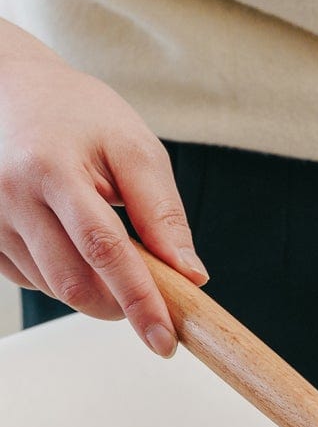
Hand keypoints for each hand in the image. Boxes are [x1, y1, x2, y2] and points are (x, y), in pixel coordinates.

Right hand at [0, 28, 205, 355]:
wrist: (10, 86)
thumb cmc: (79, 114)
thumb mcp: (134, 148)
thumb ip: (162, 213)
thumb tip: (190, 274)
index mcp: (53, 170)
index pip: (105, 251)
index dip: (139, 301)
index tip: (164, 340)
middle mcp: (10, 196)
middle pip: (73, 282)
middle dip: (119, 305)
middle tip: (151, 297)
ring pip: (51, 288)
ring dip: (93, 290)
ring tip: (111, 251)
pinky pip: (28, 279)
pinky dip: (63, 279)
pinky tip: (73, 246)